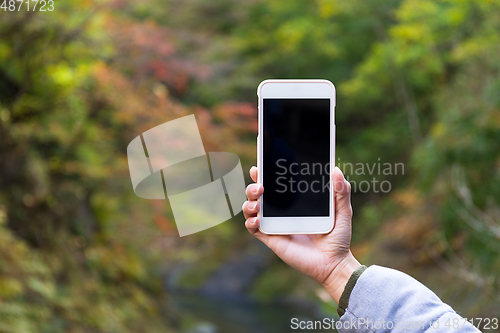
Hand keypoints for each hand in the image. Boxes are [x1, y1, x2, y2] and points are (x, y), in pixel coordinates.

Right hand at [242, 166, 360, 303]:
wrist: (334, 262)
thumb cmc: (338, 238)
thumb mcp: (343, 211)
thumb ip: (341, 191)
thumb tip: (336, 170)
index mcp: (294, 202)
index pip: (275, 184)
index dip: (264, 174)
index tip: (261, 165)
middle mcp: (281, 212)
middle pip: (258, 194)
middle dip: (252, 186)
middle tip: (260, 185)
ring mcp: (275, 225)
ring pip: (251, 209)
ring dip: (249, 203)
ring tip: (258, 204)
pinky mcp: (271, 239)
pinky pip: (253, 229)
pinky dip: (250, 222)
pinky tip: (257, 219)